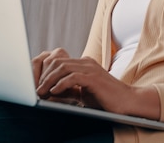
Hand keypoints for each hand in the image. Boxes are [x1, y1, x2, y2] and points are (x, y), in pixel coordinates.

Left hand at [31, 48, 160, 119]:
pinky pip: (72, 77)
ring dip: (49, 80)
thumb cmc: (106, 99)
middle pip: (58, 62)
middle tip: (36, 89)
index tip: (37, 85)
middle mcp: (87, 62)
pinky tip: (54, 92)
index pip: (59, 62)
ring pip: (63, 68)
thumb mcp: (84, 92)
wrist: (127, 102)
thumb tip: (50, 92)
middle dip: (44, 76)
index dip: (46, 73)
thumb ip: (70, 88)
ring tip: (41, 92)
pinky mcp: (94, 78)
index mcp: (84, 64)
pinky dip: (60, 84)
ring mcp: (91, 69)